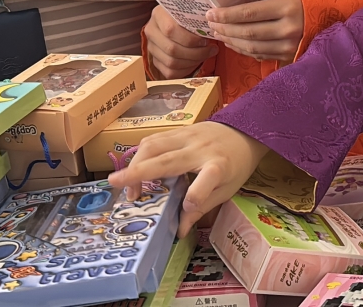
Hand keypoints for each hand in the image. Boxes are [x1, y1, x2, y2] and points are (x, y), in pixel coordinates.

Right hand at [108, 121, 269, 236]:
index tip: (184, 210)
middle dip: (138, 172)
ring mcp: (188, 136)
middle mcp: (200, 149)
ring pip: (153, 144)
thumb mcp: (226, 190)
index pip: (207, 179)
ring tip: (128, 184)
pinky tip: (137, 167)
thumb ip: (202, 208)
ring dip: (135, 163)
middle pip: (165, 159)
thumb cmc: (235, 165)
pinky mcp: (180, 129)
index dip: (195, 195)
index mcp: (219, 166)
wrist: (245, 131)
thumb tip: (180, 231)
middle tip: (117, 186)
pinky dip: (141, 153)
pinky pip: (155, 138)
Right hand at [145, 6, 216, 77]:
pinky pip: (170, 72)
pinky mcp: (155, 60)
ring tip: (206, 55)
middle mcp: (151, 31)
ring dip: (193, 62)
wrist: (177, 21)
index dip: (190, 39)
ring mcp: (151, 47)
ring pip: (171, 62)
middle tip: (211, 49)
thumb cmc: (188, 16)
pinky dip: (186, 70)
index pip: (171, 30)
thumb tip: (212, 27)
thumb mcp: (191, 11)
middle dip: (196, 53)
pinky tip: (196, 62)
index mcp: (158, 14)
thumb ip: (198, 17)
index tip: (205, 39)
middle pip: (172, 49)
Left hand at [206, 0, 302, 62]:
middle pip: (248, 32)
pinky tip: (232, 42)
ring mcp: (288, 45)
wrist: (329, 17)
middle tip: (210, 23)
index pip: (250, 13)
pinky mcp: (288, 56)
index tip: (211, 13)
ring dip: (230, 41)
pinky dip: (242, 50)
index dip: (227, 14)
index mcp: (287, 7)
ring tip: (217, 32)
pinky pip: (259, 55)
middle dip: (225, 28)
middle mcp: (288, 28)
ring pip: (251, 47)